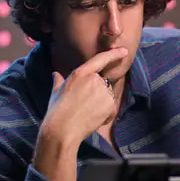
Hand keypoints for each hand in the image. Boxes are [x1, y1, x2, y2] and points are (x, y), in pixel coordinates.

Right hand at [34, 47, 127, 180]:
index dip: (114, 54)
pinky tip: (93, 120)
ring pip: (107, 97)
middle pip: (103, 84)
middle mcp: (94, 79)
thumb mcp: (56, 92)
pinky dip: (105, 116)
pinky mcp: (109, 104)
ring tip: (87, 113)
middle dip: (97, 94)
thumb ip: (58, 81)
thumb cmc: (57, 111)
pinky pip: (111, 109)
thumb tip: (55, 75)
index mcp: (81, 73)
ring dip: (101, 105)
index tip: (124, 51)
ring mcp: (103, 91)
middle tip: (84, 106)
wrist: (62, 129)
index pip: (101, 59)